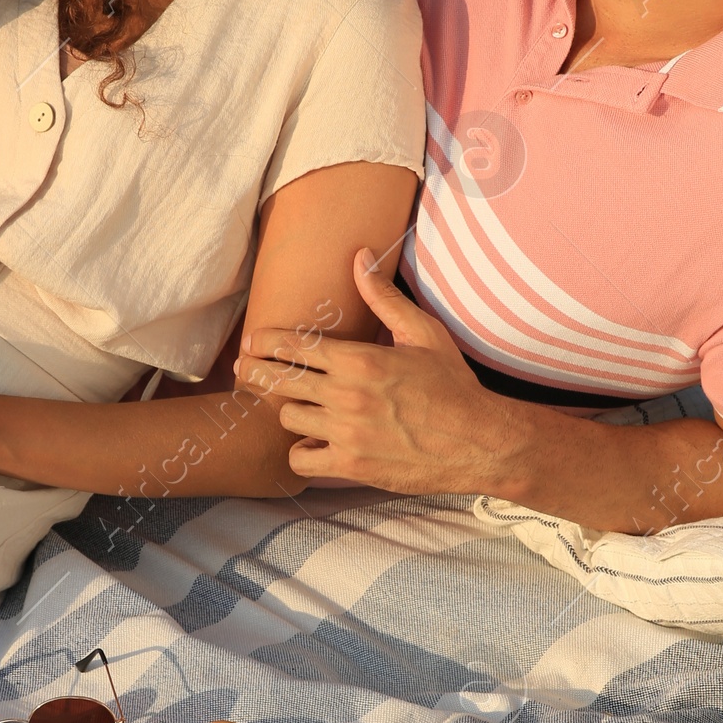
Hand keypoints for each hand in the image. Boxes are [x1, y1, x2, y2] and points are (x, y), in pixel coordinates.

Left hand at [234, 250, 531, 494]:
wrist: (479, 441)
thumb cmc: (452, 384)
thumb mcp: (422, 332)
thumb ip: (382, 297)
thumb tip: (358, 257)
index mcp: (360, 360)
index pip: (293, 346)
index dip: (264, 342)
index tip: (251, 342)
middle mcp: (347, 396)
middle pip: (279, 381)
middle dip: (256, 372)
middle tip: (243, 369)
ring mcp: (347, 433)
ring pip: (288, 418)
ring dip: (289, 410)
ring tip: (295, 405)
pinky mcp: (351, 466)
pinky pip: (301, 459)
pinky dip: (302, 451)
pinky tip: (313, 442)